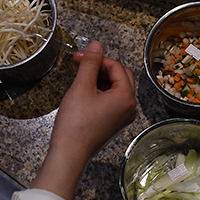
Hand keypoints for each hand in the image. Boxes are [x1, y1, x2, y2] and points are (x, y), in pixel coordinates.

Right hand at [32, 41, 136, 199]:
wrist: (70, 154)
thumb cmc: (75, 124)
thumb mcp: (81, 87)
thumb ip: (90, 63)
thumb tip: (96, 46)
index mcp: (126, 96)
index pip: (116, 66)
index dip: (98, 58)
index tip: (80, 56)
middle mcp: (129, 107)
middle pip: (121, 75)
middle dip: (101, 67)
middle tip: (81, 63)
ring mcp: (123, 116)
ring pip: (117, 88)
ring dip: (101, 79)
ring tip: (80, 78)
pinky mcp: (114, 123)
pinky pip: (112, 100)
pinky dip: (101, 92)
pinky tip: (85, 93)